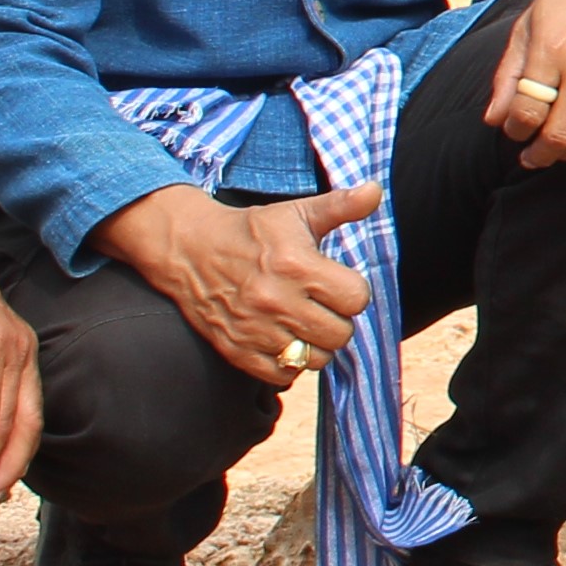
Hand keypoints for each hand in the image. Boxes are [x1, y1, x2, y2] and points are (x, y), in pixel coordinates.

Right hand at [98, 180, 381, 387]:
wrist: (190, 249)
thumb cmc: (252, 231)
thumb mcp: (297, 212)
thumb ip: (341, 205)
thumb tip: (375, 190)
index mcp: (296, 265)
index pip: (356, 298)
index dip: (353, 292)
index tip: (339, 284)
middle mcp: (277, 301)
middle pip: (340, 334)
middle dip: (339, 320)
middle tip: (323, 306)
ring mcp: (255, 330)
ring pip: (314, 359)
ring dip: (317, 344)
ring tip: (306, 324)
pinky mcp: (237, 351)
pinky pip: (282, 376)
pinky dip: (290, 365)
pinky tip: (285, 341)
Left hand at [490, 0, 565, 167]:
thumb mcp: (528, 23)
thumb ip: (509, 73)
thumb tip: (494, 119)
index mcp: (552, 47)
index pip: (527, 110)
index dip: (514, 129)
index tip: (511, 129)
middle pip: (560, 133)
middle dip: (538, 154)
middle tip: (529, 157)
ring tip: (555, 150)